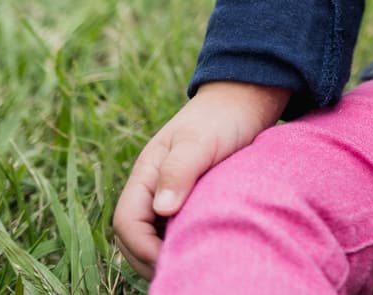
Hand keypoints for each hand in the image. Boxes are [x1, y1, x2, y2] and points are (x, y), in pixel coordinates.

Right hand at [113, 81, 293, 278]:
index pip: (127, 223)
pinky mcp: (189, 201)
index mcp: (146, 174)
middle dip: (149, 261)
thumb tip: (162, 209)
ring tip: (190, 265)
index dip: (143, 248)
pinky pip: (173, 232)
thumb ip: (179, 170)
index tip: (172, 260)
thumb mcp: (200, 140)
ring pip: (152, 239)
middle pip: (133, 239)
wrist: (245, 100)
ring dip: (164, 256)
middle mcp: (152, 189)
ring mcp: (169, 197)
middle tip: (181, 272)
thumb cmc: (222, 117)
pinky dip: (180, 246)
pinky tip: (199, 252)